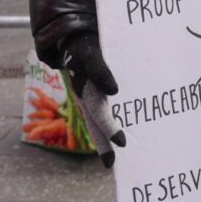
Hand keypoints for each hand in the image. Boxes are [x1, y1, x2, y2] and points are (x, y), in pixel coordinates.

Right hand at [61, 33, 126, 165]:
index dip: (109, 128)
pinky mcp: (95, 95)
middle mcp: (86, 98)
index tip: (122, 142)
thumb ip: (100, 71)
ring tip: (114, 155)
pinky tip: (124, 130)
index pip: (98, 114)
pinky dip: (110, 124)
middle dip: (103, 143)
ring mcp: (90, 97)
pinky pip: (102, 112)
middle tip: (111, 164)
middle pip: (95, 125)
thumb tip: (113, 90)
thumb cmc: (84, 47)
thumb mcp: (90, 54)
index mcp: (84, 91)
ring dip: (105, 137)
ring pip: (97, 121)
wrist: (75, 37)